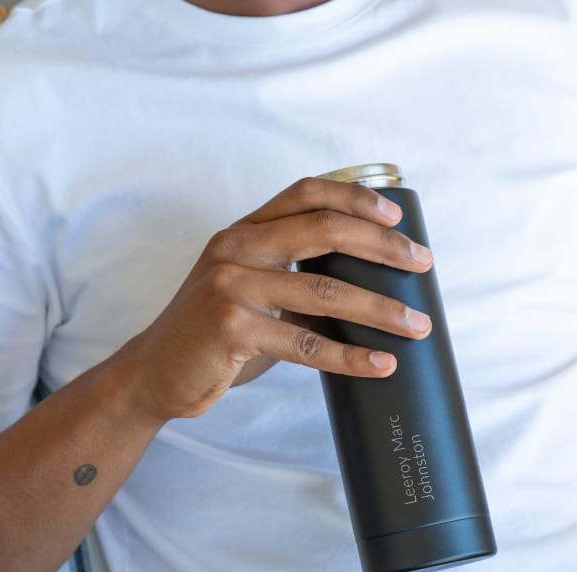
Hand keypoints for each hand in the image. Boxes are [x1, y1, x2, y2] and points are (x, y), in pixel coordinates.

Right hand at [119, 177, 433, 422]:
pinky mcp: (230, 328)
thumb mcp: (251, 290)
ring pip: (324, 291)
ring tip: (415, 325)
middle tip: (422, 265)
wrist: (154, 373)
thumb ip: (293, 278)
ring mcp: (230, 286)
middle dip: (383, 247)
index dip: (355, 198)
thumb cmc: (214, 335)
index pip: (306, 193)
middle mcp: (235, 248)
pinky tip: (379, 364)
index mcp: (243, 231)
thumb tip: (366, 287)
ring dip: (380, 310)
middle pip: (324, 231)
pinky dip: (349, 356)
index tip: (397, 218)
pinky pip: (305, 343)